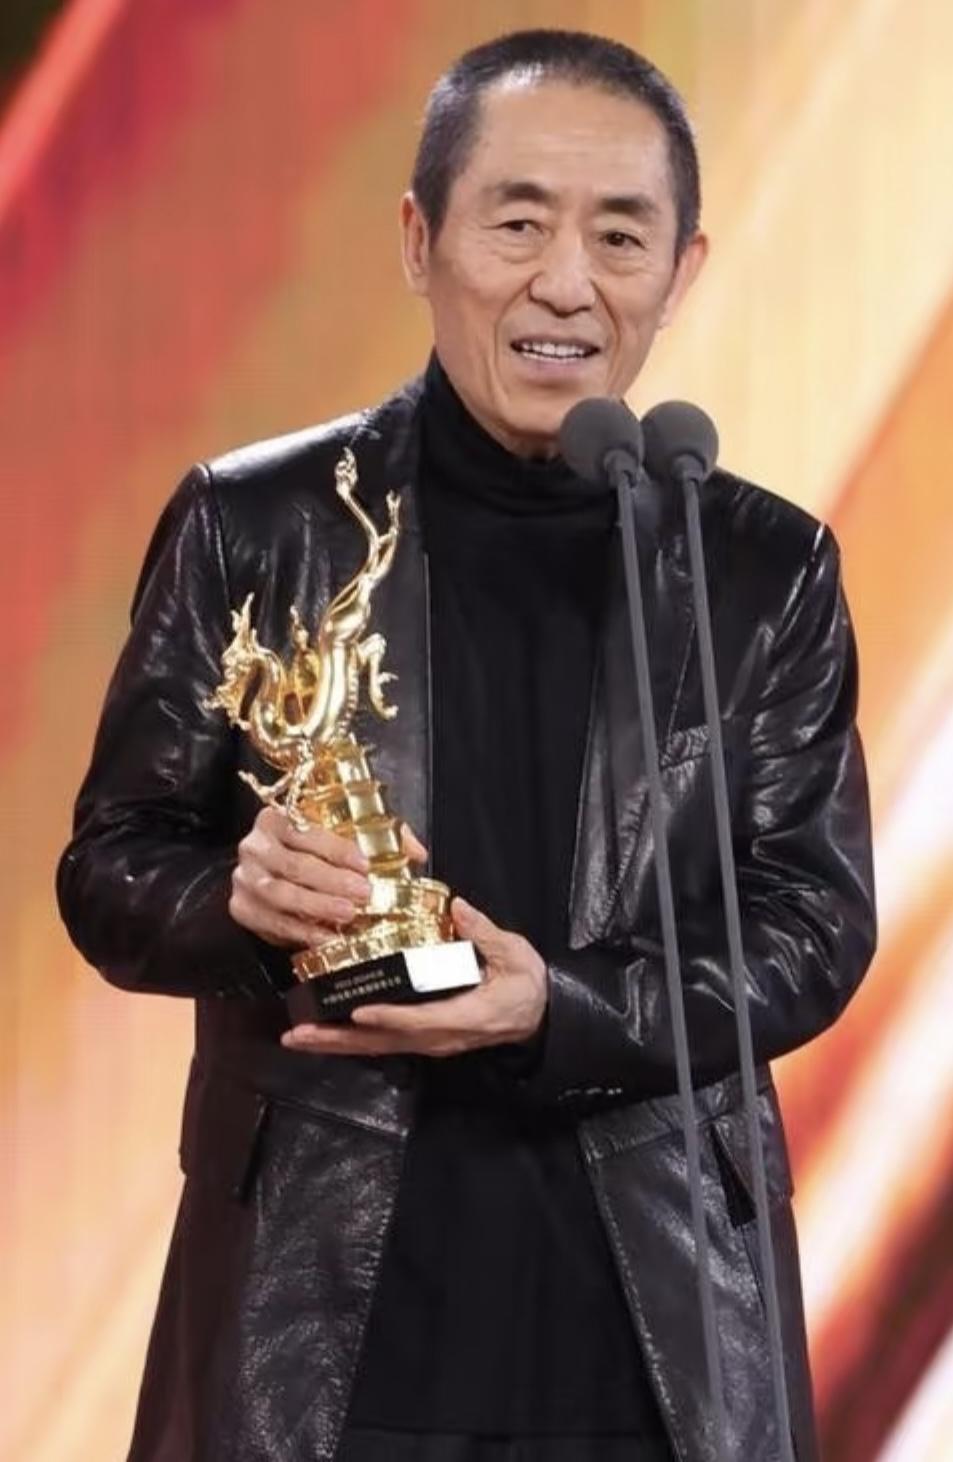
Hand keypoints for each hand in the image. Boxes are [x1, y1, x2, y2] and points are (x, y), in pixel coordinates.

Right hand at [230, 806, 425, 948]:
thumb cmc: (312, 852)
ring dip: (316, 907)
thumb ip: (380, 838)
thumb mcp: (342, 836)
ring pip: (281, 895)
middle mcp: (255, 846)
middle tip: (363, 894)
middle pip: (294, 865)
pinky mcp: (241, 908)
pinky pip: (271, 923)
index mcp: (277, 818)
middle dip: (331, 881)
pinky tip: (326, 938)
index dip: (337, 849)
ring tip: (348, 916)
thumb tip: (416, 852)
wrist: (269, 872)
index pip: (307, 832)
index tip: (365, 864)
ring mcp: (244, 879)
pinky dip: (300, 932)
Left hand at [281, 897, 547, 1057]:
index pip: (422, 1020)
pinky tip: (322, 1032)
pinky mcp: (421, 1037)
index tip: (359, 1010)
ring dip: (335, 1042)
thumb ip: (485, 933)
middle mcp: (440, 1035)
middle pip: (384, 1042)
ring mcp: (429, 1041)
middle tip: (299, 1033)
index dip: (389, 1017)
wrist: (536, 1017)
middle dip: (340, 1038)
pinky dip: (349, 1039)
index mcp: (466, 1015)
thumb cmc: (525, 986)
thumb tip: (457, 907)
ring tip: (297, 1036)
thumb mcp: (516, 955)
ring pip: (376, 1047)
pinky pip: (381, 1043)